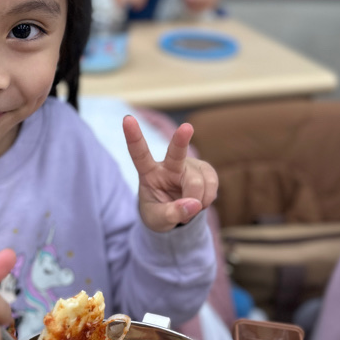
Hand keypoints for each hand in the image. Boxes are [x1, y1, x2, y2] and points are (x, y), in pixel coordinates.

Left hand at [123, 116, 217, 231]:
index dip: (133, 137)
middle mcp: (169, 164)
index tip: (127, 120)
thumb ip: (171, 214)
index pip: (139, 153)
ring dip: (196, 201)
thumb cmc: (160, 213)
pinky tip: (200, 202)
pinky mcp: (205, 169)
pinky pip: (211, 184)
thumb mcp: (158, 220)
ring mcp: (189, 165)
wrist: (176, 215)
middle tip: (186, 127)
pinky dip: (207, 198)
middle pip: (176, 153)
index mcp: (148, 172)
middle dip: (181, 140)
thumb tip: (193, 204)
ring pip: (197, 182)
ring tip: (189, 207)